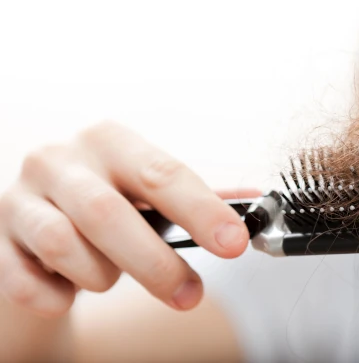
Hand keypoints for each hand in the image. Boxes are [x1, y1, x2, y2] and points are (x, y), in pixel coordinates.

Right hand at [0, 121, 258, 317]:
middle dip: (156, 263)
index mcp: (109, 140)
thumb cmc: (109, 203)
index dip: (201, 211)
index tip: (235, 244)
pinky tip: (69, 290)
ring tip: (112, 278)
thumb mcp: (149, 191)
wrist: (34, 226)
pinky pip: (26, 282)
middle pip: (110, 214)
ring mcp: (20, 198)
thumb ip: (199, 197)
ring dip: (101, 276)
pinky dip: (56, 295)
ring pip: (65, 247)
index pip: (162, 174)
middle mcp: (60, 159)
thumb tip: (256, 203)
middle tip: (189, 295)